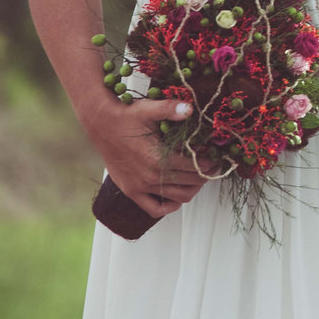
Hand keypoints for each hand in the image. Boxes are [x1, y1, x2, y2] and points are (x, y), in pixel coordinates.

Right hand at [85, 97, 207, 217]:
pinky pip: (154, 209)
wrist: (100, 124)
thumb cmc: (125, 116)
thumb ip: (171, 109)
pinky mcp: (131, 192)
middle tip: (213, 166)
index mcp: (157, 159)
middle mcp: (150, 177)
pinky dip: (169, 206)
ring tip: (199, 177)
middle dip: (206, 175)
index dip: (210, 164)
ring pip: (178, 198)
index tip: (218, 158)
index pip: (194, 167)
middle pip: (190, 183)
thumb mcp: (149, 109)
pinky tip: (177, 196)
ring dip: (193, 189)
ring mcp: (140, 187)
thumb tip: (190, 109)